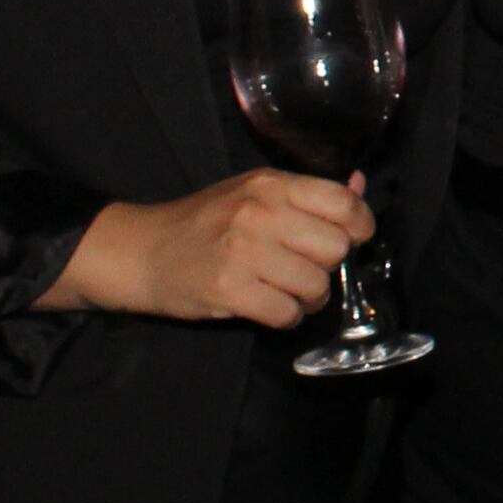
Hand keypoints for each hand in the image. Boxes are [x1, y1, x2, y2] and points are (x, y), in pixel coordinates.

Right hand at [48, 170, 369, 326]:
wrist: (142, 251)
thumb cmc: (204, 223)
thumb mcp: (253, 192)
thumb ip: (306, 195)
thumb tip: (360, 187)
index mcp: (269, 184)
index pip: (342, 203)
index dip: (359, 226)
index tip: (353, 238)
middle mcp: (258, 213)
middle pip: (335, 248)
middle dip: (328, 267)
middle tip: (305, 269)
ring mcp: (242, 252)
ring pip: (315, 286)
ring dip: (308, 298)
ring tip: (286, 291)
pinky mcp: (228, 290)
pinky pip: (287, 314)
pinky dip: (286, 318)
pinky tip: (269, 307)